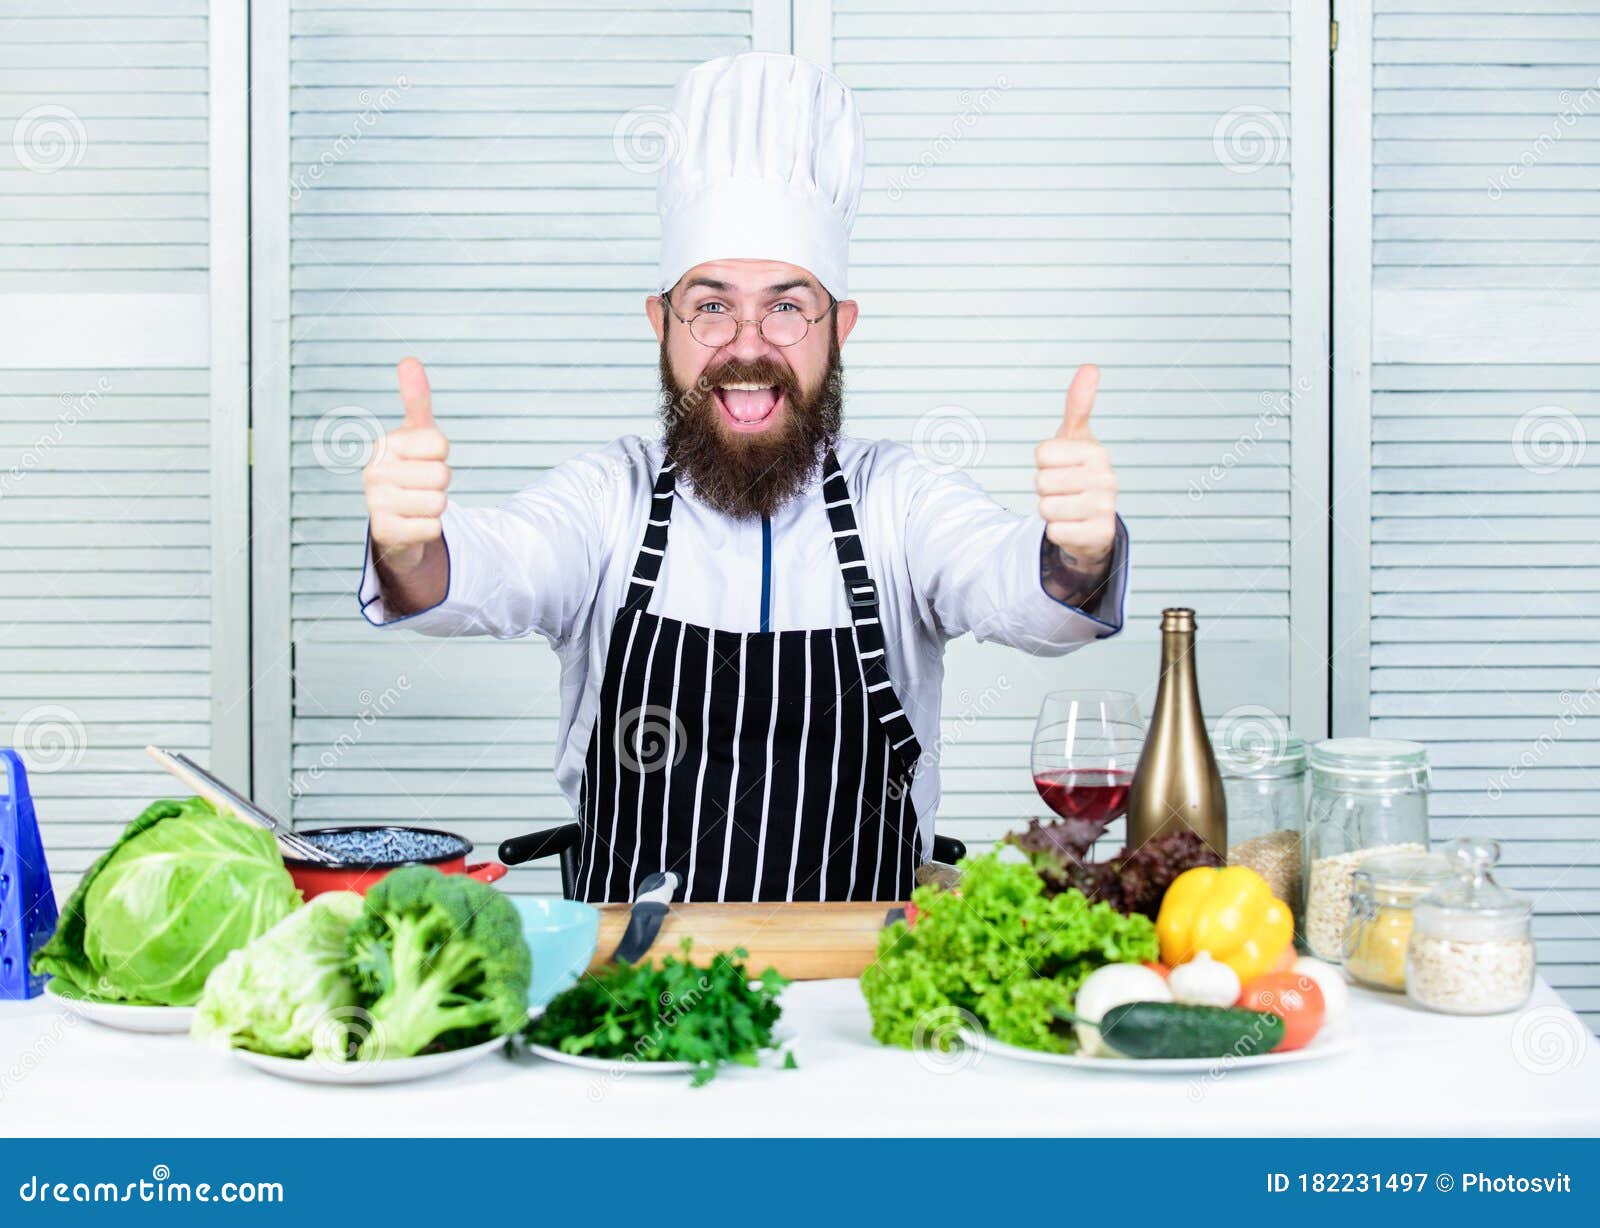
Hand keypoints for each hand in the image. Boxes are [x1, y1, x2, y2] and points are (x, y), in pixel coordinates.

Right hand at [364, 357, 451, 573]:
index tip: (424, 459)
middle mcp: (373, 471)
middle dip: (440, 484)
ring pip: (439, 503)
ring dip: (436, 507)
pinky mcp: (384, 532)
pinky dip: (430, 529)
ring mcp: (375, 503)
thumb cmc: (410, 469)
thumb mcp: (417, 434)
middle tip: (421, 486)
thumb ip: (416, 399)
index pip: (440, 445)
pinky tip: (413, 524)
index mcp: (384, 444)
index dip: (441, 455)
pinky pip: (433, 528)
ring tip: (416, 504)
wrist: (395, 519)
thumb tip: (409, 360)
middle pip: (442, 475)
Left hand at [1034, 363, 1117, 574]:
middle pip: (1041, 481)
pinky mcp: (1098, 536)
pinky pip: (1053, 531)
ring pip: (1045, 507)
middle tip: (1064, 490)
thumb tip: (1090, 367)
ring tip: (1068, 507)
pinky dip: (1057, 531)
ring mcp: (1105, 509)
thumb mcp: (1075, 438)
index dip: (1044, 462)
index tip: (1060, 466)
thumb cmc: (1079, 472)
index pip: (1042, 453)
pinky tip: (1073, 526)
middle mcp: (1107, 479)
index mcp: (1097, 452)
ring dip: (1050, 511)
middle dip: (1046, 488)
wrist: (1093, 520)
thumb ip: (1078, 404)